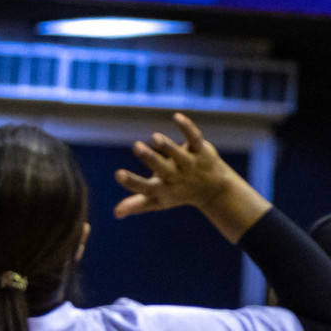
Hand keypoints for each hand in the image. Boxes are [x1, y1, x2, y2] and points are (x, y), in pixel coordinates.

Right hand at [115, 114, 268, 242]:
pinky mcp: (200, 150)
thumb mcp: (159, 200)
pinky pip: (194, 137)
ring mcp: (190, 163)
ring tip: (155, 138)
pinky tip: (177, 117)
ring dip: (168, 146)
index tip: (118, 174)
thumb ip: (137, 204)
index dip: (133, 182)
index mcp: (164, 188)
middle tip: (137, 147)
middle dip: (150, 158)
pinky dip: (186, 127)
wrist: (215, 189)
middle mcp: (177, 176)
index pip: (146, 187)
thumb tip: (116, 213)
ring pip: (178, 153)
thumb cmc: (179, 193)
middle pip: (163, 168)